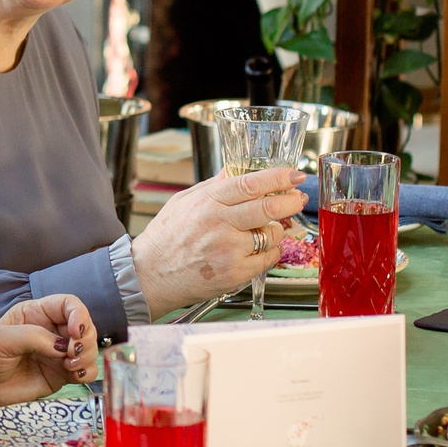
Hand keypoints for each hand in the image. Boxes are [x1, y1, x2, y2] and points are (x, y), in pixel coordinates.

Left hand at [0, 294, 97, 420]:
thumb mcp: (0, 340)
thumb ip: (33, 337)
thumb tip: (63, 346)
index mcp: (35, 313)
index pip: (68, 304)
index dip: (78, 314)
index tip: (74, 332)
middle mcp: (50, 331)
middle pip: (85, 326)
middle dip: (86, 338)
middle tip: (72, 353)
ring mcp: (57, 354)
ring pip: (89, 348)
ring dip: (88, 356)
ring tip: (69, 365)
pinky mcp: (60, 375)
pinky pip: (85, 371)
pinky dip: (86, 372)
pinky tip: (73, 375)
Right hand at [131, 168, 299, 313]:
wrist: (149, 275)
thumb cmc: (164, 239)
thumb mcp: (183, 201)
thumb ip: (212, 186)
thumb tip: (234, 171)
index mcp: (208, 202)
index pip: (250, 183)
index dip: (278, 177)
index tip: (293, 174)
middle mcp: (220, 224)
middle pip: (268, 207)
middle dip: (291, 201)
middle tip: (298, 198)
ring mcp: (229, 250)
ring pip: (272, 235)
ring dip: (275, 230)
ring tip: (262, 230)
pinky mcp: (235, 273)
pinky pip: (267, 258)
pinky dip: (269, 252)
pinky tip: (256, 249)